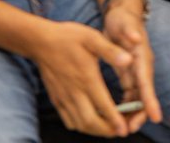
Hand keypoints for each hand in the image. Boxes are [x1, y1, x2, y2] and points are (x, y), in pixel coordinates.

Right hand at [31, 20, 134, 136]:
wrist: (40, 41)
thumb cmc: (67, 38)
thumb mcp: (92, 38)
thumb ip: (111, 51)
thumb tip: (129, 60)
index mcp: (87, 78)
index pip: (103, 105)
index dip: (115, 120)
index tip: (124, 129)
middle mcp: (75, 92)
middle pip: (91, 122)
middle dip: (107, 130)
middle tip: (120, 131)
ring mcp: (64, 97)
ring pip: (79, 124)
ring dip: (95, 131)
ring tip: (108, 129)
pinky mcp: (56, 99)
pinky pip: (68, 120)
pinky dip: (80, 126)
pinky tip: (89, 121)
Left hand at [102, 4, 162, 132]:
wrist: (121, 15)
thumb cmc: (123, 20)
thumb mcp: (124, 23)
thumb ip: (129, 31)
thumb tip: (136, 38)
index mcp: (142, 57)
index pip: (146, 82)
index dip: (150, 100)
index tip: (155, 117)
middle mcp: (142, 67)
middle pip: (144, 95)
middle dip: (140, 114)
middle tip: (130, 129)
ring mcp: (136, 72)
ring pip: (137, 97)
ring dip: (132, 113)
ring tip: (123, 129)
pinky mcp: (129, 73)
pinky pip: (129, 94)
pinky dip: (125, 106)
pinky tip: (117, 116)